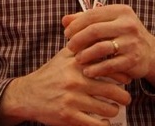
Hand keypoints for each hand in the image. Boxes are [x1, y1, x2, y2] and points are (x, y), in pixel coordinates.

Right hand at [0, 47, 129, 125]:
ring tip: (113, 108)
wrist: (28, 95)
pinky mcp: (68, 116)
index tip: (126, 79)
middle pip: (112, 90)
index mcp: (76, 64)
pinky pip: (96, 124)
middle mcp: (75, 81)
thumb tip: (104, 37)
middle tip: (125, 98)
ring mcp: (72, 100)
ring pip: (107, 108)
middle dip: (124, 97)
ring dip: (114, 110)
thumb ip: (83, 46)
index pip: (108, 67)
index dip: (122, 74)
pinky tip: (103, 121)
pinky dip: (104, 124)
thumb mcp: (64, 56)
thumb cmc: (50, 74)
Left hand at [63, 5, 154, 90]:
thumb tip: (64, 20)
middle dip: (78, 39)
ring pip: (100, 48)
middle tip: (69, 47)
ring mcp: (131, 42)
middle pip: (94, 30)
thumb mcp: (109, 22)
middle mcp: (128, 24)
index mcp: (121, 11)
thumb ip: (86, 19)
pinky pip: (109, 65)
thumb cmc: (123, 35)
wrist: (150, 53)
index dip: (76, 24)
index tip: (67, 33)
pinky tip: (87, 71)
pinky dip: (95, 69)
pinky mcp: (132, 60)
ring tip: (77, 59)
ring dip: (85, 55)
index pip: (92, 15)